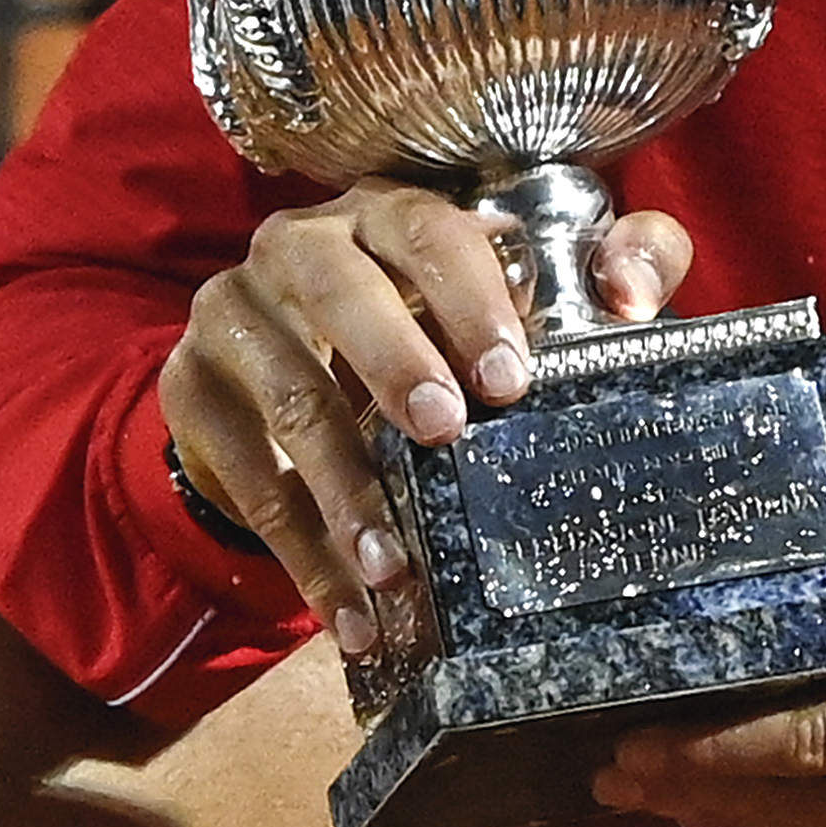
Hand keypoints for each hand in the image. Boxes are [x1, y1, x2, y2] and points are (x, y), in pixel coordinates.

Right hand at [152, 181, 692, 655]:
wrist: (282, 382)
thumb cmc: (430, 336)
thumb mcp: (513, 299)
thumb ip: (603, 268)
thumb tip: (636, 296)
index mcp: (383, 215)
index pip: (425, 228)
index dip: (468, 295)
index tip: (509, 377)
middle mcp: (296, 247)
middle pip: (334, 286)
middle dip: (390, 360)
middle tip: (443, 434)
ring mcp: (230, 314)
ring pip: (285, 392)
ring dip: (341, 486)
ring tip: (393, 564)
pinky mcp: (189, 389)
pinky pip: (246, 478)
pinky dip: (302, 555)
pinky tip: (352, 612)